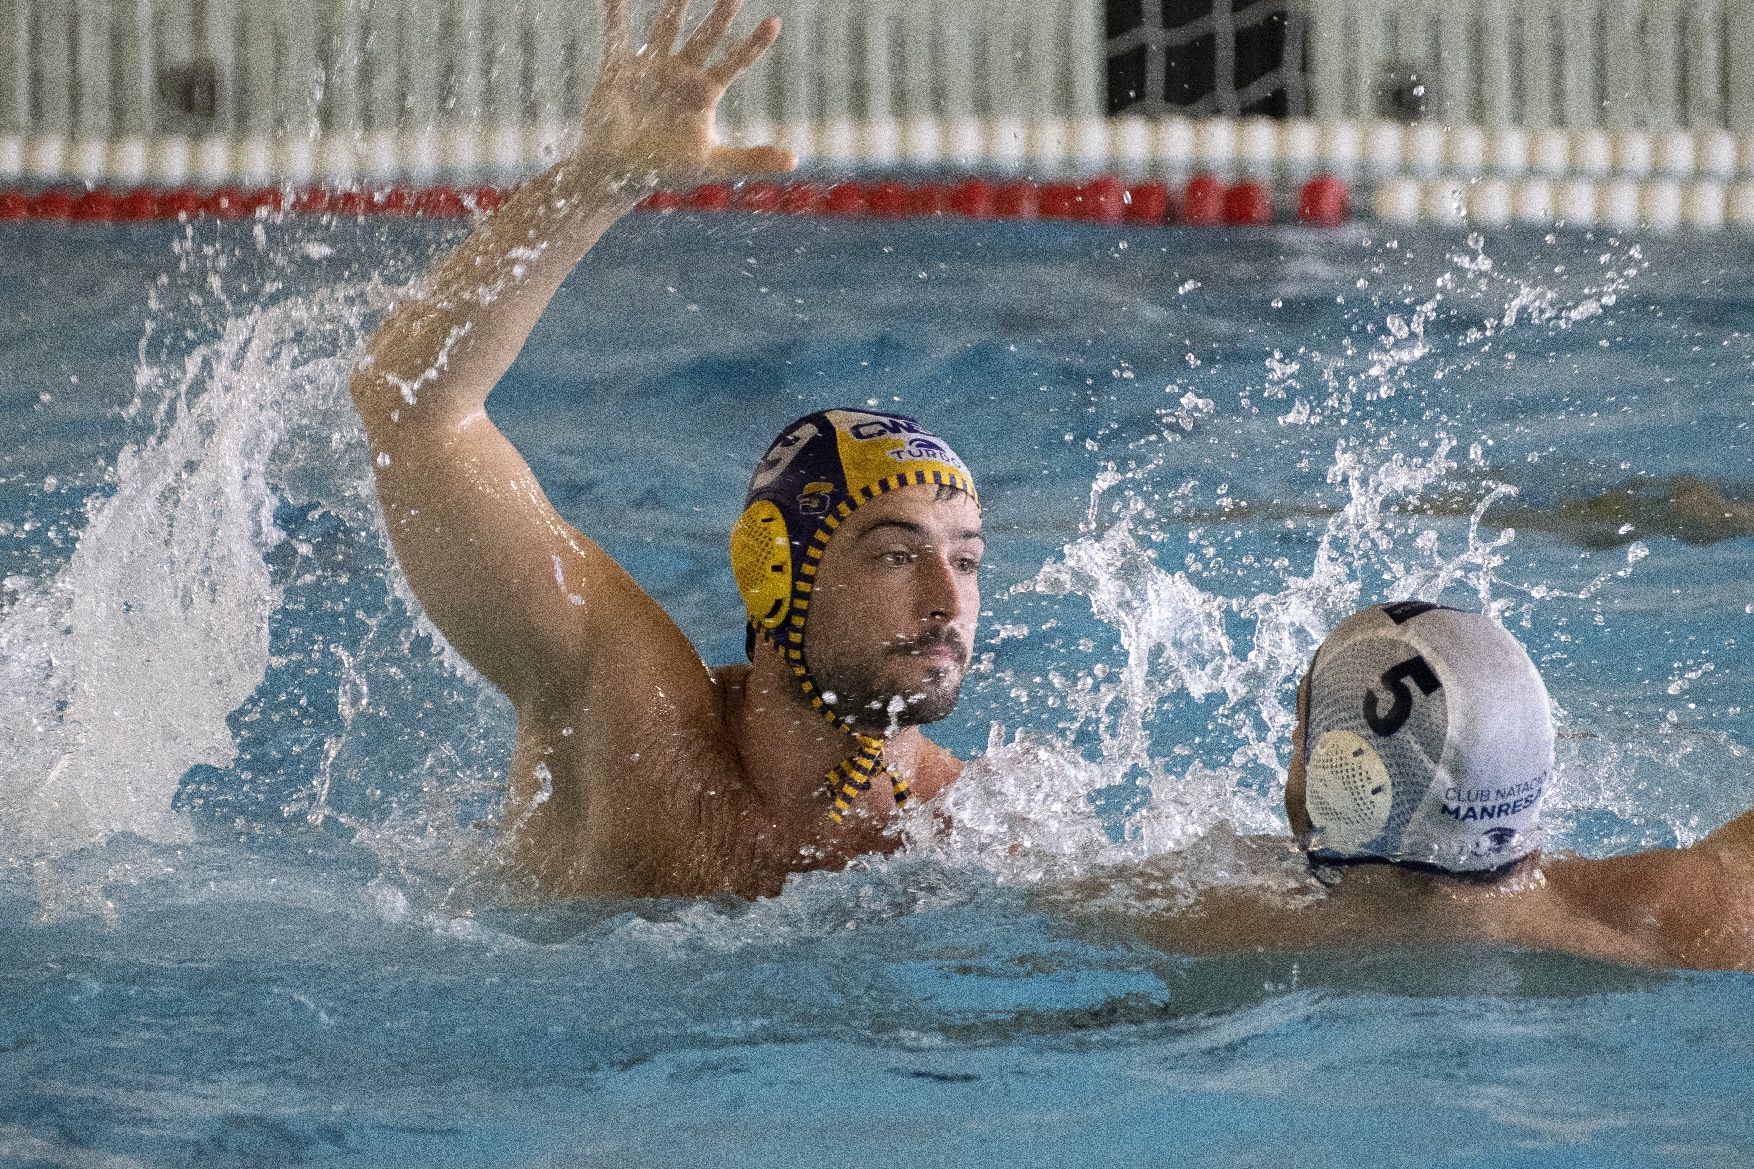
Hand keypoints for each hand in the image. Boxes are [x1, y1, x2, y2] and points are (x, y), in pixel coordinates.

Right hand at [580, 0, 795, 187]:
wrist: (618, 174)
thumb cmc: (665, 169)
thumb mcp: (713, 165)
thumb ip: (752, 161)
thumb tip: (794, 162)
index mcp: (705, 92)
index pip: (736, 63)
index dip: (754, 45)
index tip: (774, 23)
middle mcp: (681, 73)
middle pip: (706, 39)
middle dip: (720, 18)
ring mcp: (651, 67)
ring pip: (667, 29)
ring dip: (675, 8)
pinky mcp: (619, 68)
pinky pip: (617, 35)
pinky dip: (615, 14)